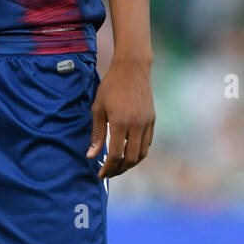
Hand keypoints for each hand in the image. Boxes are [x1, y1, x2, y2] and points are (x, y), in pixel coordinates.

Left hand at [86, 56, 154, 178]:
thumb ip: (96, 134)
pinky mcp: (152, 120)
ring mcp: (147, 123)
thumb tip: (91, 156)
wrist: (132, 69)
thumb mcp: (98, 109)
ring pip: (142, 153)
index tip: (100, 174)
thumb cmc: (111, 87)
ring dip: (130, 163)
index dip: (108, 168)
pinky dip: (139, 152)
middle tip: (109, 172)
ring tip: (119, 166)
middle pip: (131, 158)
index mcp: (120, 123)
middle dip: (119, 169)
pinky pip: (148, 143)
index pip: (116, 155)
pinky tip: (129, 152)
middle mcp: (136, 125)